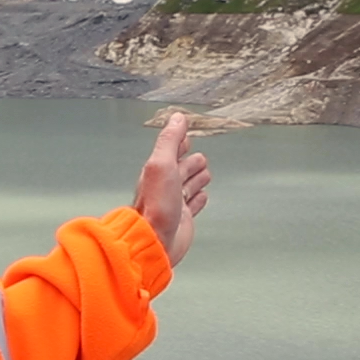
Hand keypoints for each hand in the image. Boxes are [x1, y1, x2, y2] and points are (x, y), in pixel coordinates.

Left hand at [132, 111, 210, 266]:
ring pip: (190, 185)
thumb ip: (169, 141)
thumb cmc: (156, 206)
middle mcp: (166, 186)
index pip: (171, 150)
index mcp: (158, 170)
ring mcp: (175, 203)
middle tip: (198, 157)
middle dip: (192, 161)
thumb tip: (177, 118)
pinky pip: (194, 205)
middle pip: (183, 168)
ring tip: (203, 173)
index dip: (179, 141)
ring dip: (197, 178)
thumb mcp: (162, 164)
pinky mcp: (184, 219)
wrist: (156, 241)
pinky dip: (199, 198)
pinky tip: (201, 197)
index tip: (185, 133)